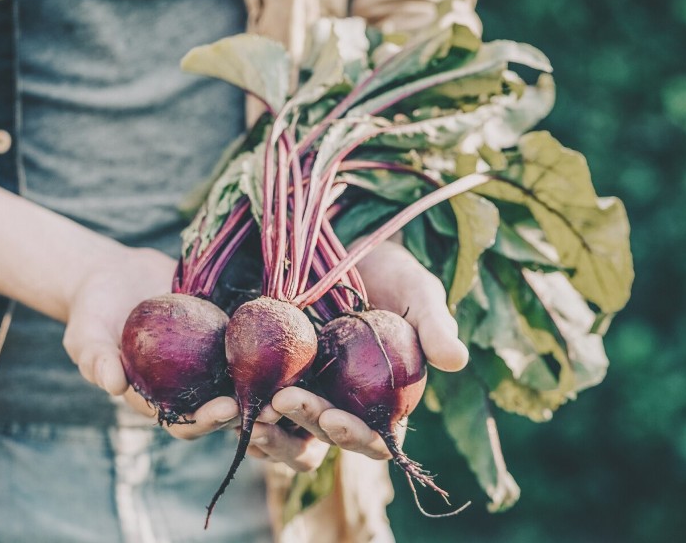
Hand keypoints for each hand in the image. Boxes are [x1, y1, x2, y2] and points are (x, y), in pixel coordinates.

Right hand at [61, 245, 287, 442]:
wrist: (113, 275)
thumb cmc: (93, 312)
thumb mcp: (85, 335)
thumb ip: (96, 359)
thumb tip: (113, 385)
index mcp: (157, 398)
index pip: (185, 422)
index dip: (205, 421)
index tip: (224, 410)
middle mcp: (188, 386)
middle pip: (223, 407)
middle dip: (248, 409)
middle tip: (270, 403)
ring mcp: (209, 360)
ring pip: (242, 381)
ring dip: (266, 385)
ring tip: (289, 380)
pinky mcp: (223, 333)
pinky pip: (249, 343)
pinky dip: (268, 346)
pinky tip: (289, 336)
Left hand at [256, 240, 468, 467]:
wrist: (348, 246)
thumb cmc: (392, 273)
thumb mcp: (419, 291)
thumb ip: (436, 325)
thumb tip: (456, 360)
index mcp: (384, 401)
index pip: (375, 437)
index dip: (356, 438)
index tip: (335, 420)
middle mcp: (345, 405)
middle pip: (325, 436)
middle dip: (307, 424)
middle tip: (287, 400)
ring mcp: (309, 391)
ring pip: (288, 430)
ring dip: (271, 430)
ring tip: (253, 410)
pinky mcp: (276, 374)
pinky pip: (259, 402)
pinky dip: (245, 409)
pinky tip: (229, 402)